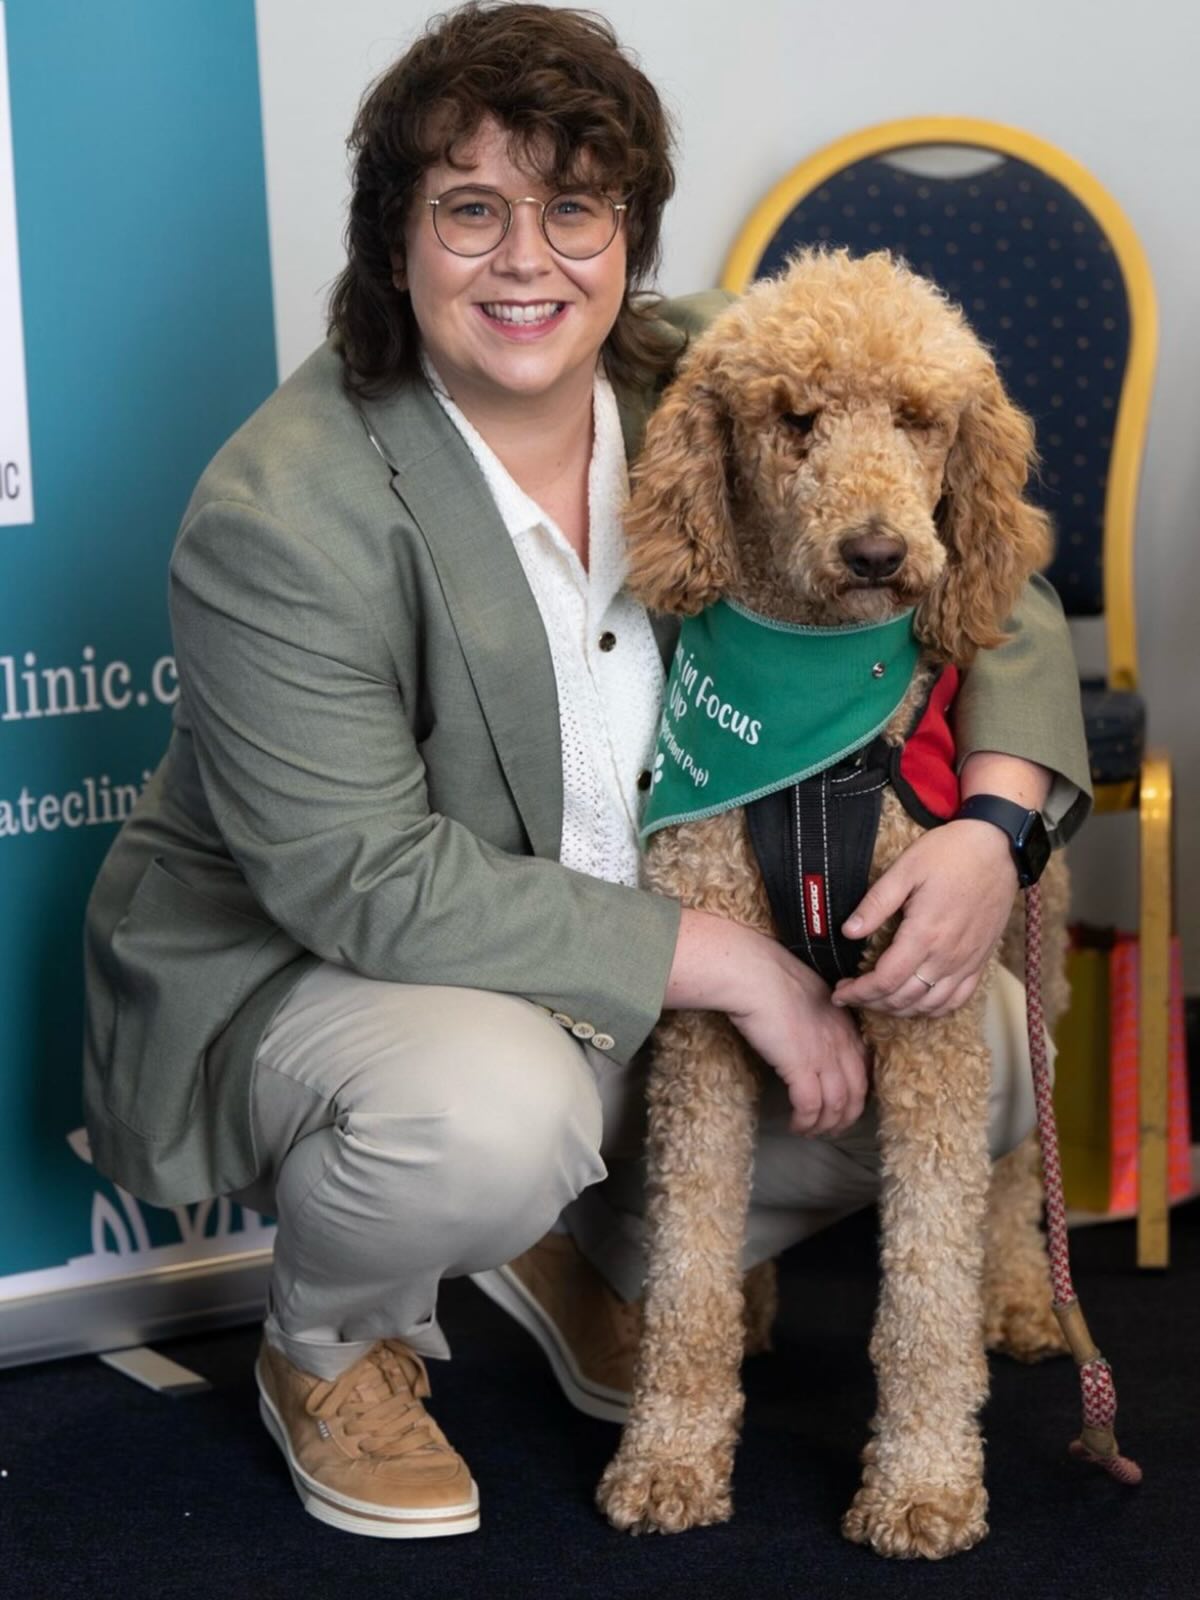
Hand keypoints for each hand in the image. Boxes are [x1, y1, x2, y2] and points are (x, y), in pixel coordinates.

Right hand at [667, 910, 868, 1135]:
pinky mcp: (800, 1068)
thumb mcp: (809, 996)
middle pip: (856, 1094)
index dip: (857, 1092)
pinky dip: (805, 1121)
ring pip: (836, 1106)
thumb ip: (817, 1018)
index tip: (844, 1104)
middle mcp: (841, 1045)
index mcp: (845, 1026)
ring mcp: (823, 1057)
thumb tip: (807, 1035)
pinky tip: (796, 1125)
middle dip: (845, 1118)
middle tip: (831, 1129)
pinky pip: (810, 1107)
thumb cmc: (773, 979)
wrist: (756, 975)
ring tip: (810, 1131)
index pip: (864, 1069)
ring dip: (824, 1125)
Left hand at [830, 819, 1017, 1017]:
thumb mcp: (906, 869)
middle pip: (905, 998)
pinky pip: (957, 999)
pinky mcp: (980, 960)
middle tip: (851, 995)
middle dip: (872, 1003)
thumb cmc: (950, 854)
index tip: (839, 992)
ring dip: (900, 1010)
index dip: (859, 992)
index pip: (885, 980)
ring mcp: (967, 961)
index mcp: (925, 934)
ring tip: (878, 1000)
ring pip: (930, 1005)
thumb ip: (876, 903)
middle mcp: (947, 955)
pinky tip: (917, 1002)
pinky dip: (933, 1008)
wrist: (998, 848)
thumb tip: (848, 931)